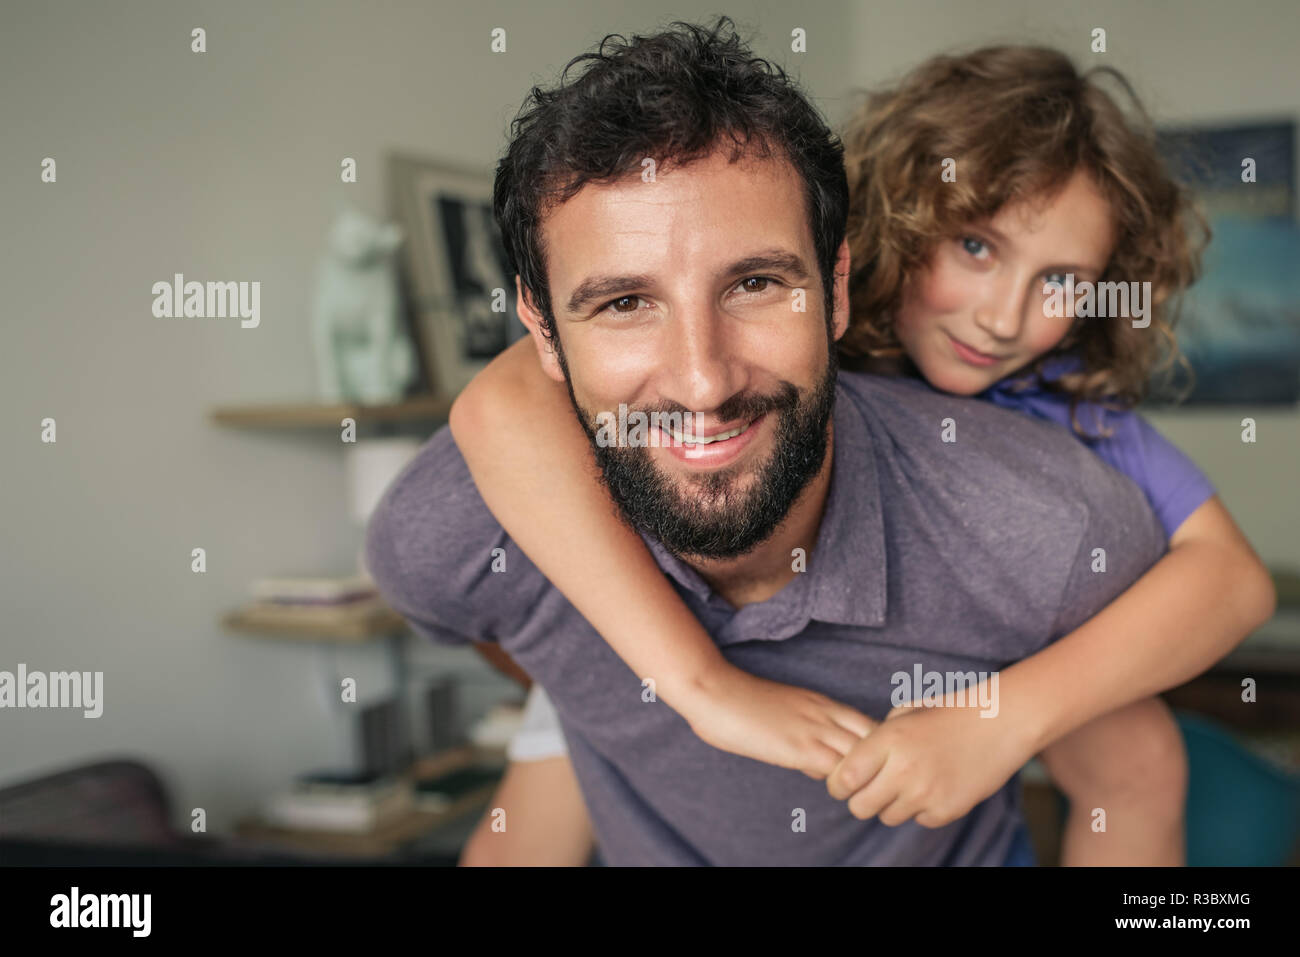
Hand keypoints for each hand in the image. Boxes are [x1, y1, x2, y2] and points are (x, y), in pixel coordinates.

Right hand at [675, 663, 874, 778]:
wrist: (715, 690)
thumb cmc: (740, 702)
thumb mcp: (785, 711)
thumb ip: (806, 732)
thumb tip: (817, 765)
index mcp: (823, 702)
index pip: (872, 724)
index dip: (878, 747)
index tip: (869, 764)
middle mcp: (827, 713)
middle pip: (879, 738)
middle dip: (881, 760)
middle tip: (867, 780)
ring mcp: (816, 730)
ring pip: (866, 755)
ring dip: (865, 775)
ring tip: (852, 788)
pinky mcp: (801, 748)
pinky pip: (841, 770)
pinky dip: (845, 784)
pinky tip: (832, 788)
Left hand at [825, 695, 1036, 826]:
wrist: (1001, 722)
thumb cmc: (950, 712)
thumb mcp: (906, 712)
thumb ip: (876, 737)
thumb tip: (852, 763)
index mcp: (888, 740)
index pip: (843, 779)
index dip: (837, 785)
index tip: (843, 783)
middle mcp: (903, 770)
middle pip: (860, 808)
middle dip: (861, 800)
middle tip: (871, 789)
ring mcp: (926, 793)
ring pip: (888, 817)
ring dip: (891, 805)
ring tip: (908, 782)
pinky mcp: (947, 810)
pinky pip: (919, 820)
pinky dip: (921, 809)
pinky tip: (934, 785)